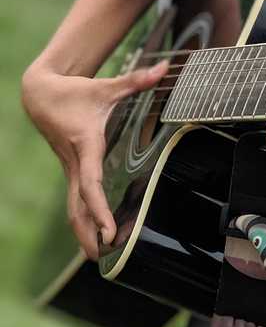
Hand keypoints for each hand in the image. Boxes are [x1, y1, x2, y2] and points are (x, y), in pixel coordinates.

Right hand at [21, 60, 167, 257]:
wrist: (40, 95)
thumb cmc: (75, 92)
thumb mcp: (107, 86)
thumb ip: (136, 80)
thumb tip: (163, 68)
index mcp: (85, 147)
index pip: (91, 185)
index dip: (99, 210)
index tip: (109, 232)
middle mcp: (75, 163)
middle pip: (77, 207)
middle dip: (88, 234)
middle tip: (103, 259)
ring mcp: (70, 169)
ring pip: (72, 208)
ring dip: (83, 232)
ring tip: (98, 256)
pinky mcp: (70, 169)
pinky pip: (74, 200)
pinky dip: (83, 218)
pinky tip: (94, 234)